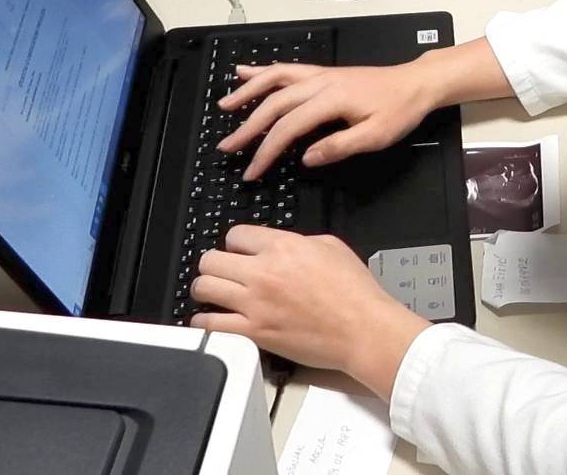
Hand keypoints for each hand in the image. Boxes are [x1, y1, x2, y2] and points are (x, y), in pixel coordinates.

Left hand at [190, 226, 428, 394]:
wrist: (363, 329)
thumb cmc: (355, 293)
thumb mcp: (331, 247)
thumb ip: (298, 241)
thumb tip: (280, 245)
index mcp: (283, 246)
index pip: (235, 234)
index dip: (237, 243)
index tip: (239, 252)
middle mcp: (264, 272)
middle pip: (211, 259)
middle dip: (214, 264)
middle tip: (222, 271)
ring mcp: (255, 304)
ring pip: (204, 288)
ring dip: (206, 289)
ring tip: (213, 294)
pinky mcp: (253, 332)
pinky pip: (209, 324)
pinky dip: (203, 322)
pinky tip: (210, 320)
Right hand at [217, 62, 435, 180]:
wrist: (416, 84)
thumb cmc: (399, 110)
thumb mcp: (376, 136)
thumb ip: (339, 147)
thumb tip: (306, 158)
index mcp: (332, 99)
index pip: (289, 127)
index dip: (267, 150)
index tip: (253, 170)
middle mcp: (320, 82)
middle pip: (274, 104)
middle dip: (247, 127)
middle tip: (227, 147)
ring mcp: (320, 75)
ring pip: (274, 79)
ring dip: (247, 92)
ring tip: (224, 106)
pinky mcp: (322, 73)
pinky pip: (286, 69)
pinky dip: (263, 70)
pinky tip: (245, 71)